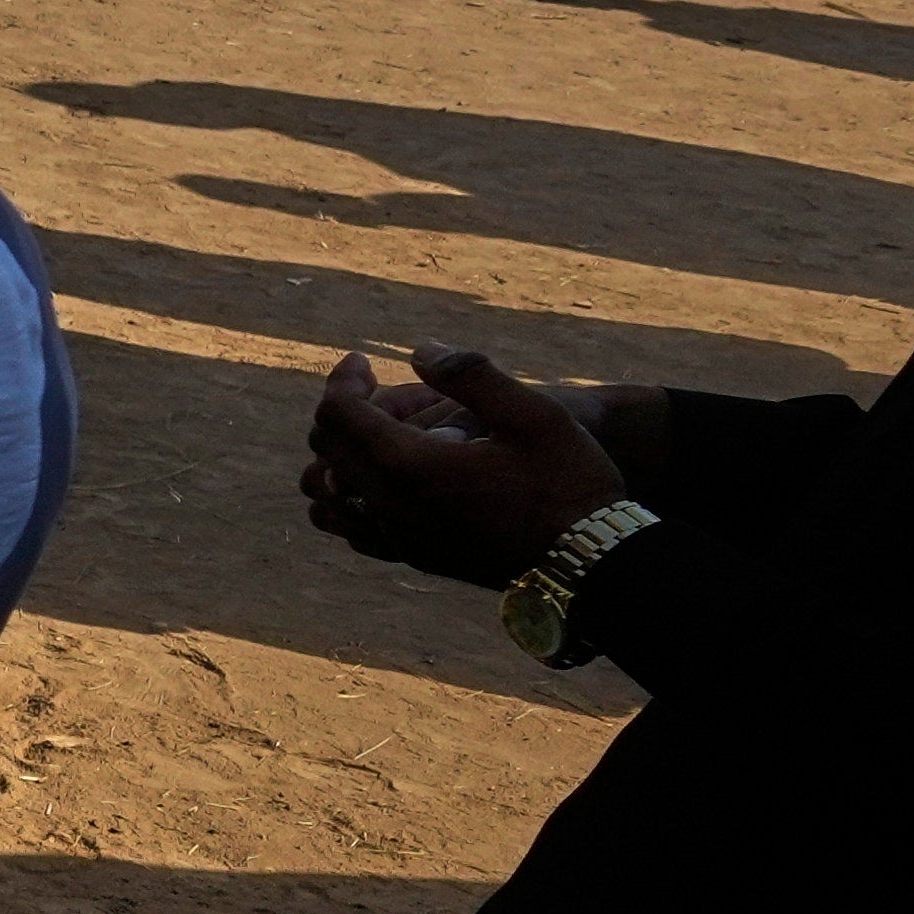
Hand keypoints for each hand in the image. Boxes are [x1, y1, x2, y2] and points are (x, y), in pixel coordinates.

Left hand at [300, 347, 629, 582]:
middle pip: (326, 452)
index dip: (342, 380)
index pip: (338, 416)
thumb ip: (472, 375)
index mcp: (411, 467)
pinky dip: (352, 498)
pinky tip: (391, 477)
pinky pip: (355, 528)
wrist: (587, 562)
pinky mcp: (413, 558)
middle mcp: (390, 508)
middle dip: (340, 411)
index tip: (361, 360)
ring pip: (328, 500)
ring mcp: (398, 540)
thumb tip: (419, 350)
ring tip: (374, 434)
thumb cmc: (569, 482)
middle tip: (371, 387)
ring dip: (337, 460)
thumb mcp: (533, 413)